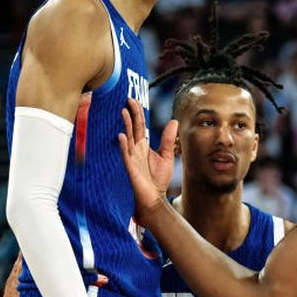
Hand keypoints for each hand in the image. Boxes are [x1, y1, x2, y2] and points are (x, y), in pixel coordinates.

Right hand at [118, 98, 177, 224]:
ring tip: (123, 112)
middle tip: (128, 99)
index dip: (137, 112)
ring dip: (125, 125)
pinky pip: (126, 154)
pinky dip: (123, 145)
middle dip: (131, 114)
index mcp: (143, 145)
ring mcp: (131, 157)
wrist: (154, 198)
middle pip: (133, 127)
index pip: (139, 125)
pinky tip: (122, 136)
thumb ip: (168, 139)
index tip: (133, 99)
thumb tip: (174, 121)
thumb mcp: (167, 155)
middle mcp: (136, 149)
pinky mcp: (130, 167)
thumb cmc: (158, 179)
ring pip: (128, 137)